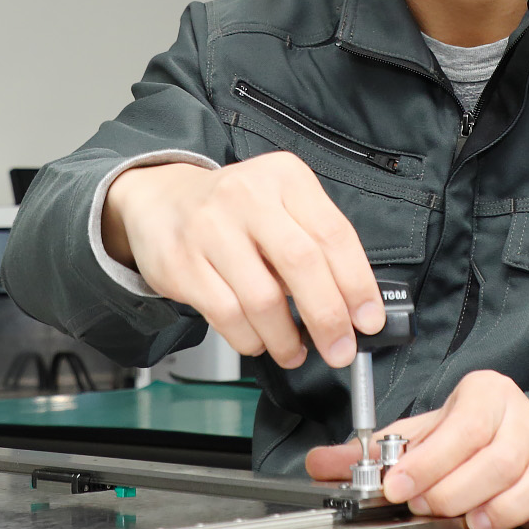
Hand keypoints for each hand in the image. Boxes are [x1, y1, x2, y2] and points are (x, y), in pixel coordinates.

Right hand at [102, 151, 383, 368]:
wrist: (161, 201)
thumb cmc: (235, 212)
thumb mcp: (281, 206)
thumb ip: (316, 246)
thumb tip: (353, 308)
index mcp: (284, 178)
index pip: (333, 234)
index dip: (357, 284)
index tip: (367, 320)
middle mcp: (247, 195)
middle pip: (302, 263)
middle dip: (328, 317)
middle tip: (340, 349)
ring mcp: (210, 228)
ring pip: (263, 298)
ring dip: (286, 338)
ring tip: (294, 350)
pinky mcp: (182, 262)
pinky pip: (227, 315)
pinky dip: (250, 339)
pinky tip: (258, 341)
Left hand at [306, 370, 528, 528]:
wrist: (514, 432)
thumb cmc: (465, 436)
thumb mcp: (418, 435)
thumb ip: (371, 452)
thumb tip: (321, 465)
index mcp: (486, 394)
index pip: (461, 428)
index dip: (429, 464)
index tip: (401, 489)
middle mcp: (525, 417)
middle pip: (501, 458)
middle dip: (458, 492)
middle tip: (431, 509)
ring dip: (507, 508)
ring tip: (475, 522)